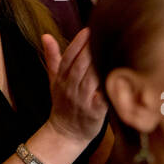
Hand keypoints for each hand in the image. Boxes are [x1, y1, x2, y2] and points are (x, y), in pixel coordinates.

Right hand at [42, 28, 106, 143]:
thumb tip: (46, 35)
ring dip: (100, 66)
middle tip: (103, 35)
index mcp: (61, 78)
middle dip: (90, 50)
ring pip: (91, 80)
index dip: (77, 43)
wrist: (65, 133)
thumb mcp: (54, 80)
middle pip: (80, 66)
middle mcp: (70, 88)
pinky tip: (118, 77)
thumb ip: (52, 57)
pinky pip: (102, 99)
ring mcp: (82, 101)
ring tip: (112, 51)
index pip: (68, 58)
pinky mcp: (94, 112)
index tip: (88, 30)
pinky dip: (109, 89)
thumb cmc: (63, 103)